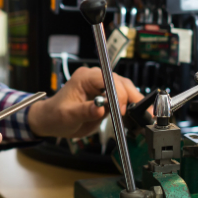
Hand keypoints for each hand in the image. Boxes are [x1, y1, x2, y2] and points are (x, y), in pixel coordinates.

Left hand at [26, 66, 141, 139]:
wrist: (52, 120)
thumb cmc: (55, 115)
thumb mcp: (67, 115)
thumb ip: (84, 111)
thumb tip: (100, 108)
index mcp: (85, 78)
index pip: (108, 79)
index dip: (118, 93)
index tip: (121, 109)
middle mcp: (95, 78)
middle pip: (120, 82)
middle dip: (132, 97)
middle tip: (142, 113)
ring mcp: (102, 86)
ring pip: (125, 88)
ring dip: (135, 100)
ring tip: (146, 115)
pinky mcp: (107, 96)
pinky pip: (123, 97)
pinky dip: (132, 105)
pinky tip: (140, 115)